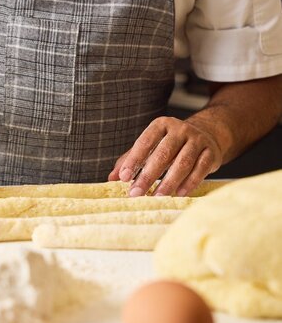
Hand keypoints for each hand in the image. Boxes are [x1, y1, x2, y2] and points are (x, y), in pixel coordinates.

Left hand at [108, 117, 222, 196]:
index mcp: (161, 125)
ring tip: (157, 197)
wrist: (207, 134)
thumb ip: (130, 160)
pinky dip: (189, 183)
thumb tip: (111, 178)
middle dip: (148, 176)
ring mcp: (197, 140)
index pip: (145, 142)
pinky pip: (200, 169)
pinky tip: (179, 194)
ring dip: (169, 182)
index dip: (134, 160)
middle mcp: (180, 130)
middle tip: (136, 193)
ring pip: (183, 162)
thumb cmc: (170, 144)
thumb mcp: (150, 147)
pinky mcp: (211, 152)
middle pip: (163, 154)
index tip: (124, 178)